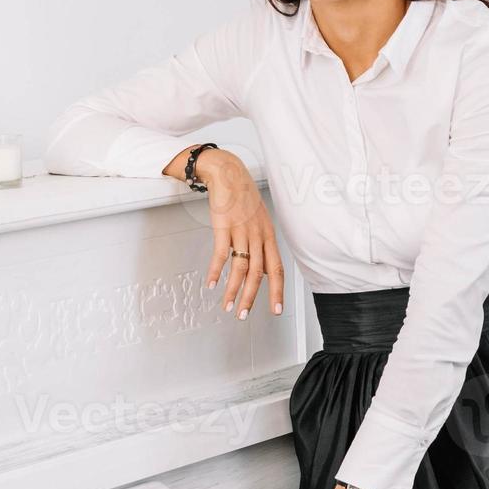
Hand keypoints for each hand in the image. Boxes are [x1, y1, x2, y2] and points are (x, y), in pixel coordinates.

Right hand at [198, 150, 284, 319]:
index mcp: (268, 235)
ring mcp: (241, 231)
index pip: (276, 268)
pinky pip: (220, 254)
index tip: (276, 309)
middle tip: (244, 315)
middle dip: (251, 297)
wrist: (228, 173)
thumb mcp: (259, 220)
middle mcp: (257, 235)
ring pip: (240, 268)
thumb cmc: (242, 196)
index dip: (277, 291)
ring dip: (233, 290)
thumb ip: (261, 244)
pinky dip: (215, 271)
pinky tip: (211, 283)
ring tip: (227, 306)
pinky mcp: (223, 226)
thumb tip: (262, 269)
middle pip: (258, 273)